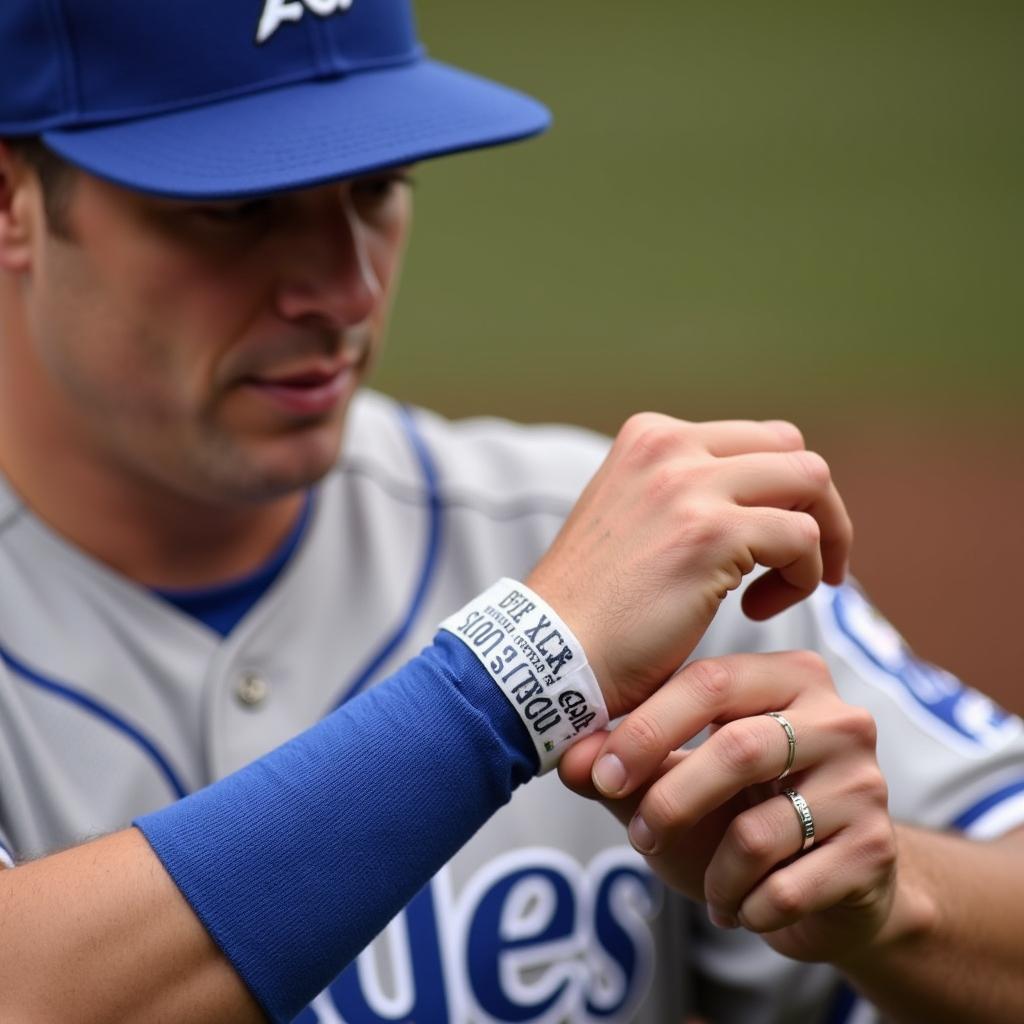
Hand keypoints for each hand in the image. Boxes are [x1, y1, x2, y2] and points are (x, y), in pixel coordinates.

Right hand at [526, 414, 851, 717]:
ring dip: (819, 540)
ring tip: (790, 589)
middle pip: (791, 449)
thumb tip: (758, 491)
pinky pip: (802, 537)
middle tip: (806, 563)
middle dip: (817, 507)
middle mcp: (669, 446)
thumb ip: (684, 491)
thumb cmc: (596, 602)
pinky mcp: (711, 533)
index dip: (781, 492)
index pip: (756, 439)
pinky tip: (756, 611)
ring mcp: (689, 485)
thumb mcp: (633, 516)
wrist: (551, 651)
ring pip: (810, 480)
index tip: (773, 544)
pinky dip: (802, 577)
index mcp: (650, 437)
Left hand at [559, 651, 898, 964]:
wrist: (832, 890)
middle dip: (671, 802)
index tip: (600, 775)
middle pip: (736, 749)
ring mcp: (865, 781)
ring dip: (714, 875)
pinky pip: (788, 887)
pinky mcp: (877, 848)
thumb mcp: (673, 786)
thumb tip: (565, 758)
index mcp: (788, 677)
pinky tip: (744, 908)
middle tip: (640, 837)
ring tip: (708, 890)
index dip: (646, 730)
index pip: (708, 683)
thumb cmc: (743, 819)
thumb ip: (619, 768)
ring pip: (758, 830)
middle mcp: (837, 718)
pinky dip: (747, 908)